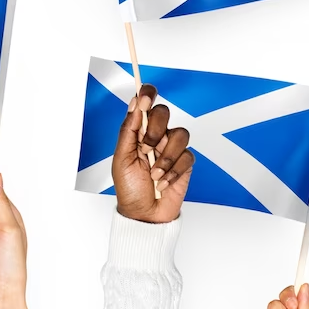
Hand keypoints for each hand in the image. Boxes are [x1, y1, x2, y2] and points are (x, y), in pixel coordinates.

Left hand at [112, 84, 193, 222]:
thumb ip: (129, 130)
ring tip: (154, 173)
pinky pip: (187, 156)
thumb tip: (134, 104)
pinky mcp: (185, 164)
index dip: (147, 94)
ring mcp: (171, 149)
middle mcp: (156, 136)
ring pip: (180, 134)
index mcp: (138, 132)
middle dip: (155, 131)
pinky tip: (162, 182)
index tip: (144, 96)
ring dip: (165, 156)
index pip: (145, 104)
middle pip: (165, 113)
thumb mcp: (121, 158)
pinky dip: (173, 171)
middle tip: (145, 149)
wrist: (144, 214)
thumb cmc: (129, 188)